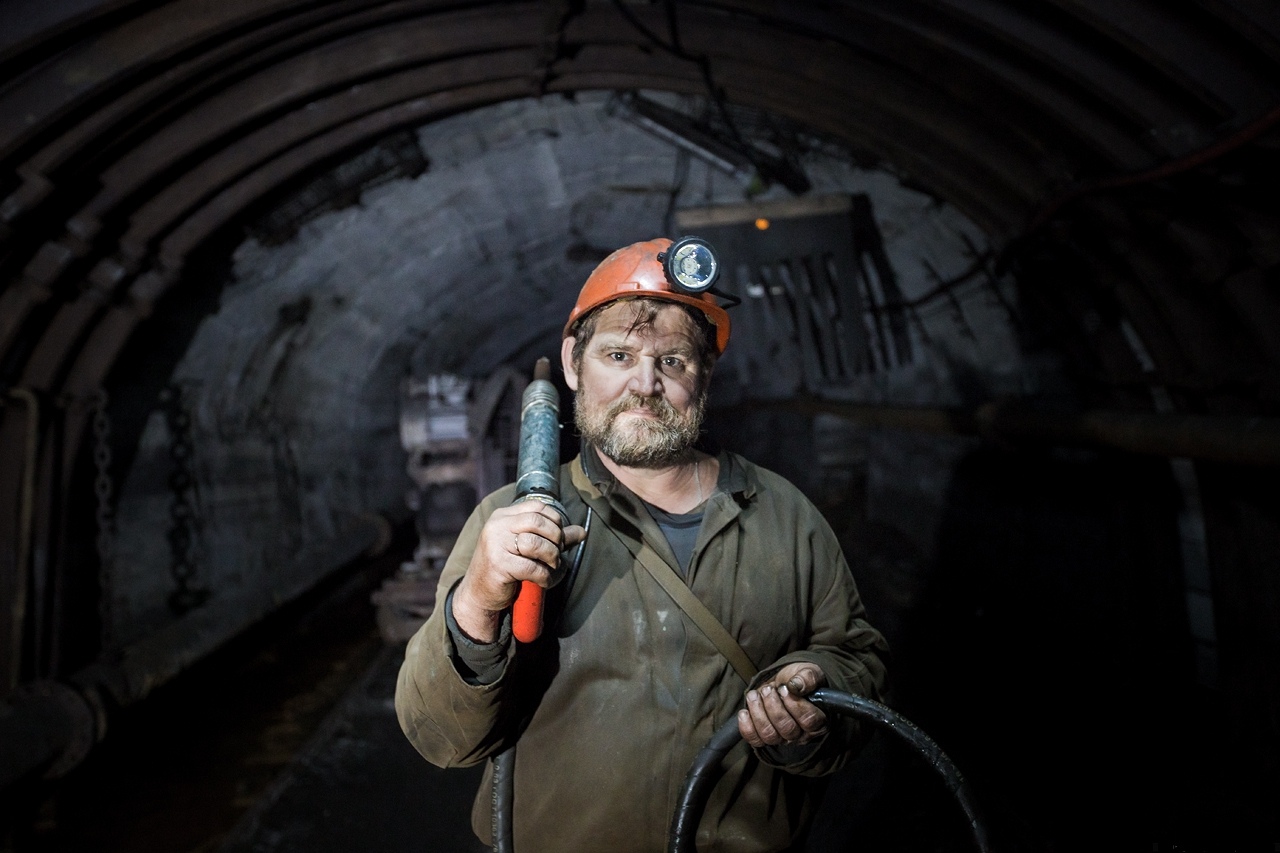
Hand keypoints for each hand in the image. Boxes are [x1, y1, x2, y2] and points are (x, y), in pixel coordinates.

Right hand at [452, 501, 585, 641]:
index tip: (559, 537)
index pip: (536, 507)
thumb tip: (582, 531)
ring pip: (535, 543)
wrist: (479, 593)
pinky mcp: (498, 565)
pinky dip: (544, 576)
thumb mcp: (526, 547)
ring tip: (551, 566)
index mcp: (503, 516)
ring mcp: (495, 545)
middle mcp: (497, 526)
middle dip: (556, 538)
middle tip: (557, 553)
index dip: (555, 520)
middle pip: (537, 521)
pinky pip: (531, 568)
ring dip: (551, 557)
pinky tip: (543, 581)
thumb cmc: (505, 567)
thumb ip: (552, 537)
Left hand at [737, 662, 827, 747]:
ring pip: (770, 735)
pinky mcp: (764, 737)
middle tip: (768, 689)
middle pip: (787, 729)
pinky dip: (746, 726)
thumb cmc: (800, 680)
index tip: (784, 689)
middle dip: (774, 707)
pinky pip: (755, 740)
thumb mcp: (808, 672)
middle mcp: (801, 733)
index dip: (795, 705)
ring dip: (758, 713)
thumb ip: (807, 678)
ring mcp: (782, 738)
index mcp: (818, 719)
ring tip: (755, 695)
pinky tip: (745, 711)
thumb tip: (795, 685)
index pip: (809, 720)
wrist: (784, 683)